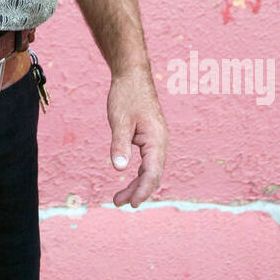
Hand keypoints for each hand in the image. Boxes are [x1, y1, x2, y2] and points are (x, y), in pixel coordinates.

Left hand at [107, 67, 168, 207]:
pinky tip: (128, 179)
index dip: (142, 190)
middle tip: (118, 203)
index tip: (131, 203)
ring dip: (137, 184)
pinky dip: (138, 173)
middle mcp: (161, 143)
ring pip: (150, 170)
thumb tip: (119, 169)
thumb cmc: (127, 96)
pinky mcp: (151, 138)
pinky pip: (148, 162)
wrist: (133, 76)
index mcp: (156, 139)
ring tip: (119, 198)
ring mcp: (157, 141)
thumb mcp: (119, 120)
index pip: (152, 173)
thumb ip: (119, 144)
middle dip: (138, 191)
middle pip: (153, 175)